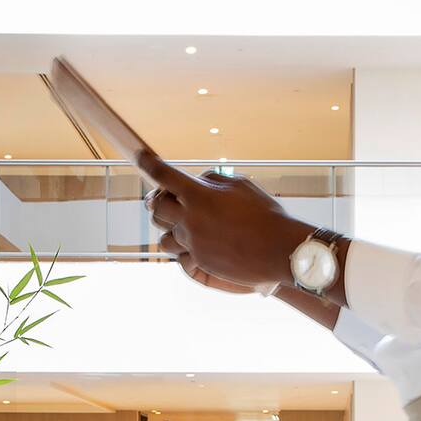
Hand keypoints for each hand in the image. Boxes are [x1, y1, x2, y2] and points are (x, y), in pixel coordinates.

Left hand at [141, 151, 313, 286]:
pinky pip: (180, 254)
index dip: (148, 163)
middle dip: (159, 201)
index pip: (164, 175)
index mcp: (198, 195)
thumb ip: (212, 180)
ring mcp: (193, 243)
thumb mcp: (240, 185)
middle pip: (156, 208)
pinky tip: (200, 241)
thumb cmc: (264, 215)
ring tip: (186, 224)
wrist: (278, 250)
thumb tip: (196, 182)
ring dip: (170, 228)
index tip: (141, 157)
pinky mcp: (199, 263)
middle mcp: (190, 220)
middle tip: (167, 198)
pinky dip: (186, 246)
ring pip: (163, 237)